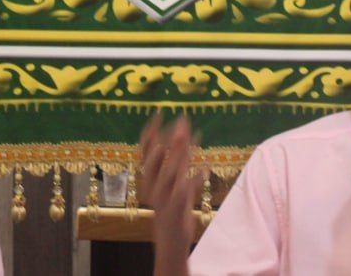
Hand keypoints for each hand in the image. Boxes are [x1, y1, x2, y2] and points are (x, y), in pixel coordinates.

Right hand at [141, 114, 203, 275]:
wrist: (169, 237)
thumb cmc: (169, 203)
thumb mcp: (169, 178)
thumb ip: (175, 156)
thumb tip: (182, 128)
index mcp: (148, 176)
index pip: (145, 150)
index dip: (150, 131)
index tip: (160, 113)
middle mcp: (153, 185)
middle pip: (157, 159)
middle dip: (169, 139)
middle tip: (181, 122)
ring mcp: (164, 197)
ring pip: (170, 173)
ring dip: (179, 155)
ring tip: (190, 138)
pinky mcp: (177, 208)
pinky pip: (186, 192)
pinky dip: (195, 179)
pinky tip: (205, 167)